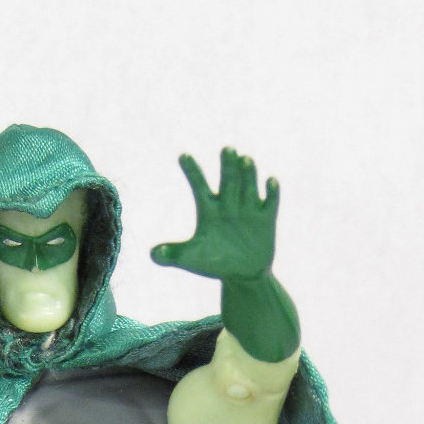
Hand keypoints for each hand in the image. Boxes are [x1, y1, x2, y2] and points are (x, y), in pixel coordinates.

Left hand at [151, 147, 279, 282]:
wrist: (242, 274)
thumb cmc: (214, 262)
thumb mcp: (192, 259)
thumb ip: (173, 255)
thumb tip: (152, 254)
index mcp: (208, 210)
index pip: (198, 186)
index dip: (191, 172)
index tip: (182, 156)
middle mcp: (229, 204)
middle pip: (227, 181)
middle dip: (227, 166)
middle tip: (226, 150)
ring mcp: (248, 209)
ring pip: (248, 186)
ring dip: (248, 174)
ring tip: (245, 160)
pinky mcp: (266, 219)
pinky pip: (270, 203)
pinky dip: (271, 193)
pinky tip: (270, 181)